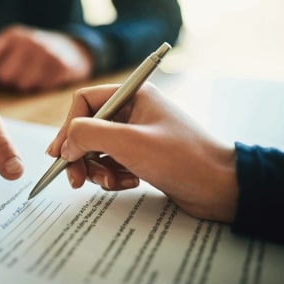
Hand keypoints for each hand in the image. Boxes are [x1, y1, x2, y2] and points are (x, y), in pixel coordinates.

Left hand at [0, 24, 92, 91]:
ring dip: (26, 88)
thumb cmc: (33, 54)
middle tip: (18, 80)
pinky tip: (47, 80)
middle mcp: (28, 40)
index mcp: (12, 35)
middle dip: (9, 83)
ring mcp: (46, 52)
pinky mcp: (61, 65)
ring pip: (23, 85)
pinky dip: (43, 89)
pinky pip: (42, 88)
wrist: (73, 49)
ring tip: (33, 79)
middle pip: (4, 76)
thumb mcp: (14, 47)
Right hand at [46, 83, 237, 221]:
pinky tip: (129, 183)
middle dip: (80, 154)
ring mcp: (138, 134)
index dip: (68, 127)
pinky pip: (113, 163)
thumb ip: (88, 134)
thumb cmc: (181, 159)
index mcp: (133, 96)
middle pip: (88, 128)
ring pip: (98, 149)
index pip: (85, 102)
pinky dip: (114, 176)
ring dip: (98, 168)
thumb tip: (66, 143)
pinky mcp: (143, 156)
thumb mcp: (128, 142)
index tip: (61, 154)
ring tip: (111, 182)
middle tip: (75, 179)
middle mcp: (134, 111)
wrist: (221, 188)